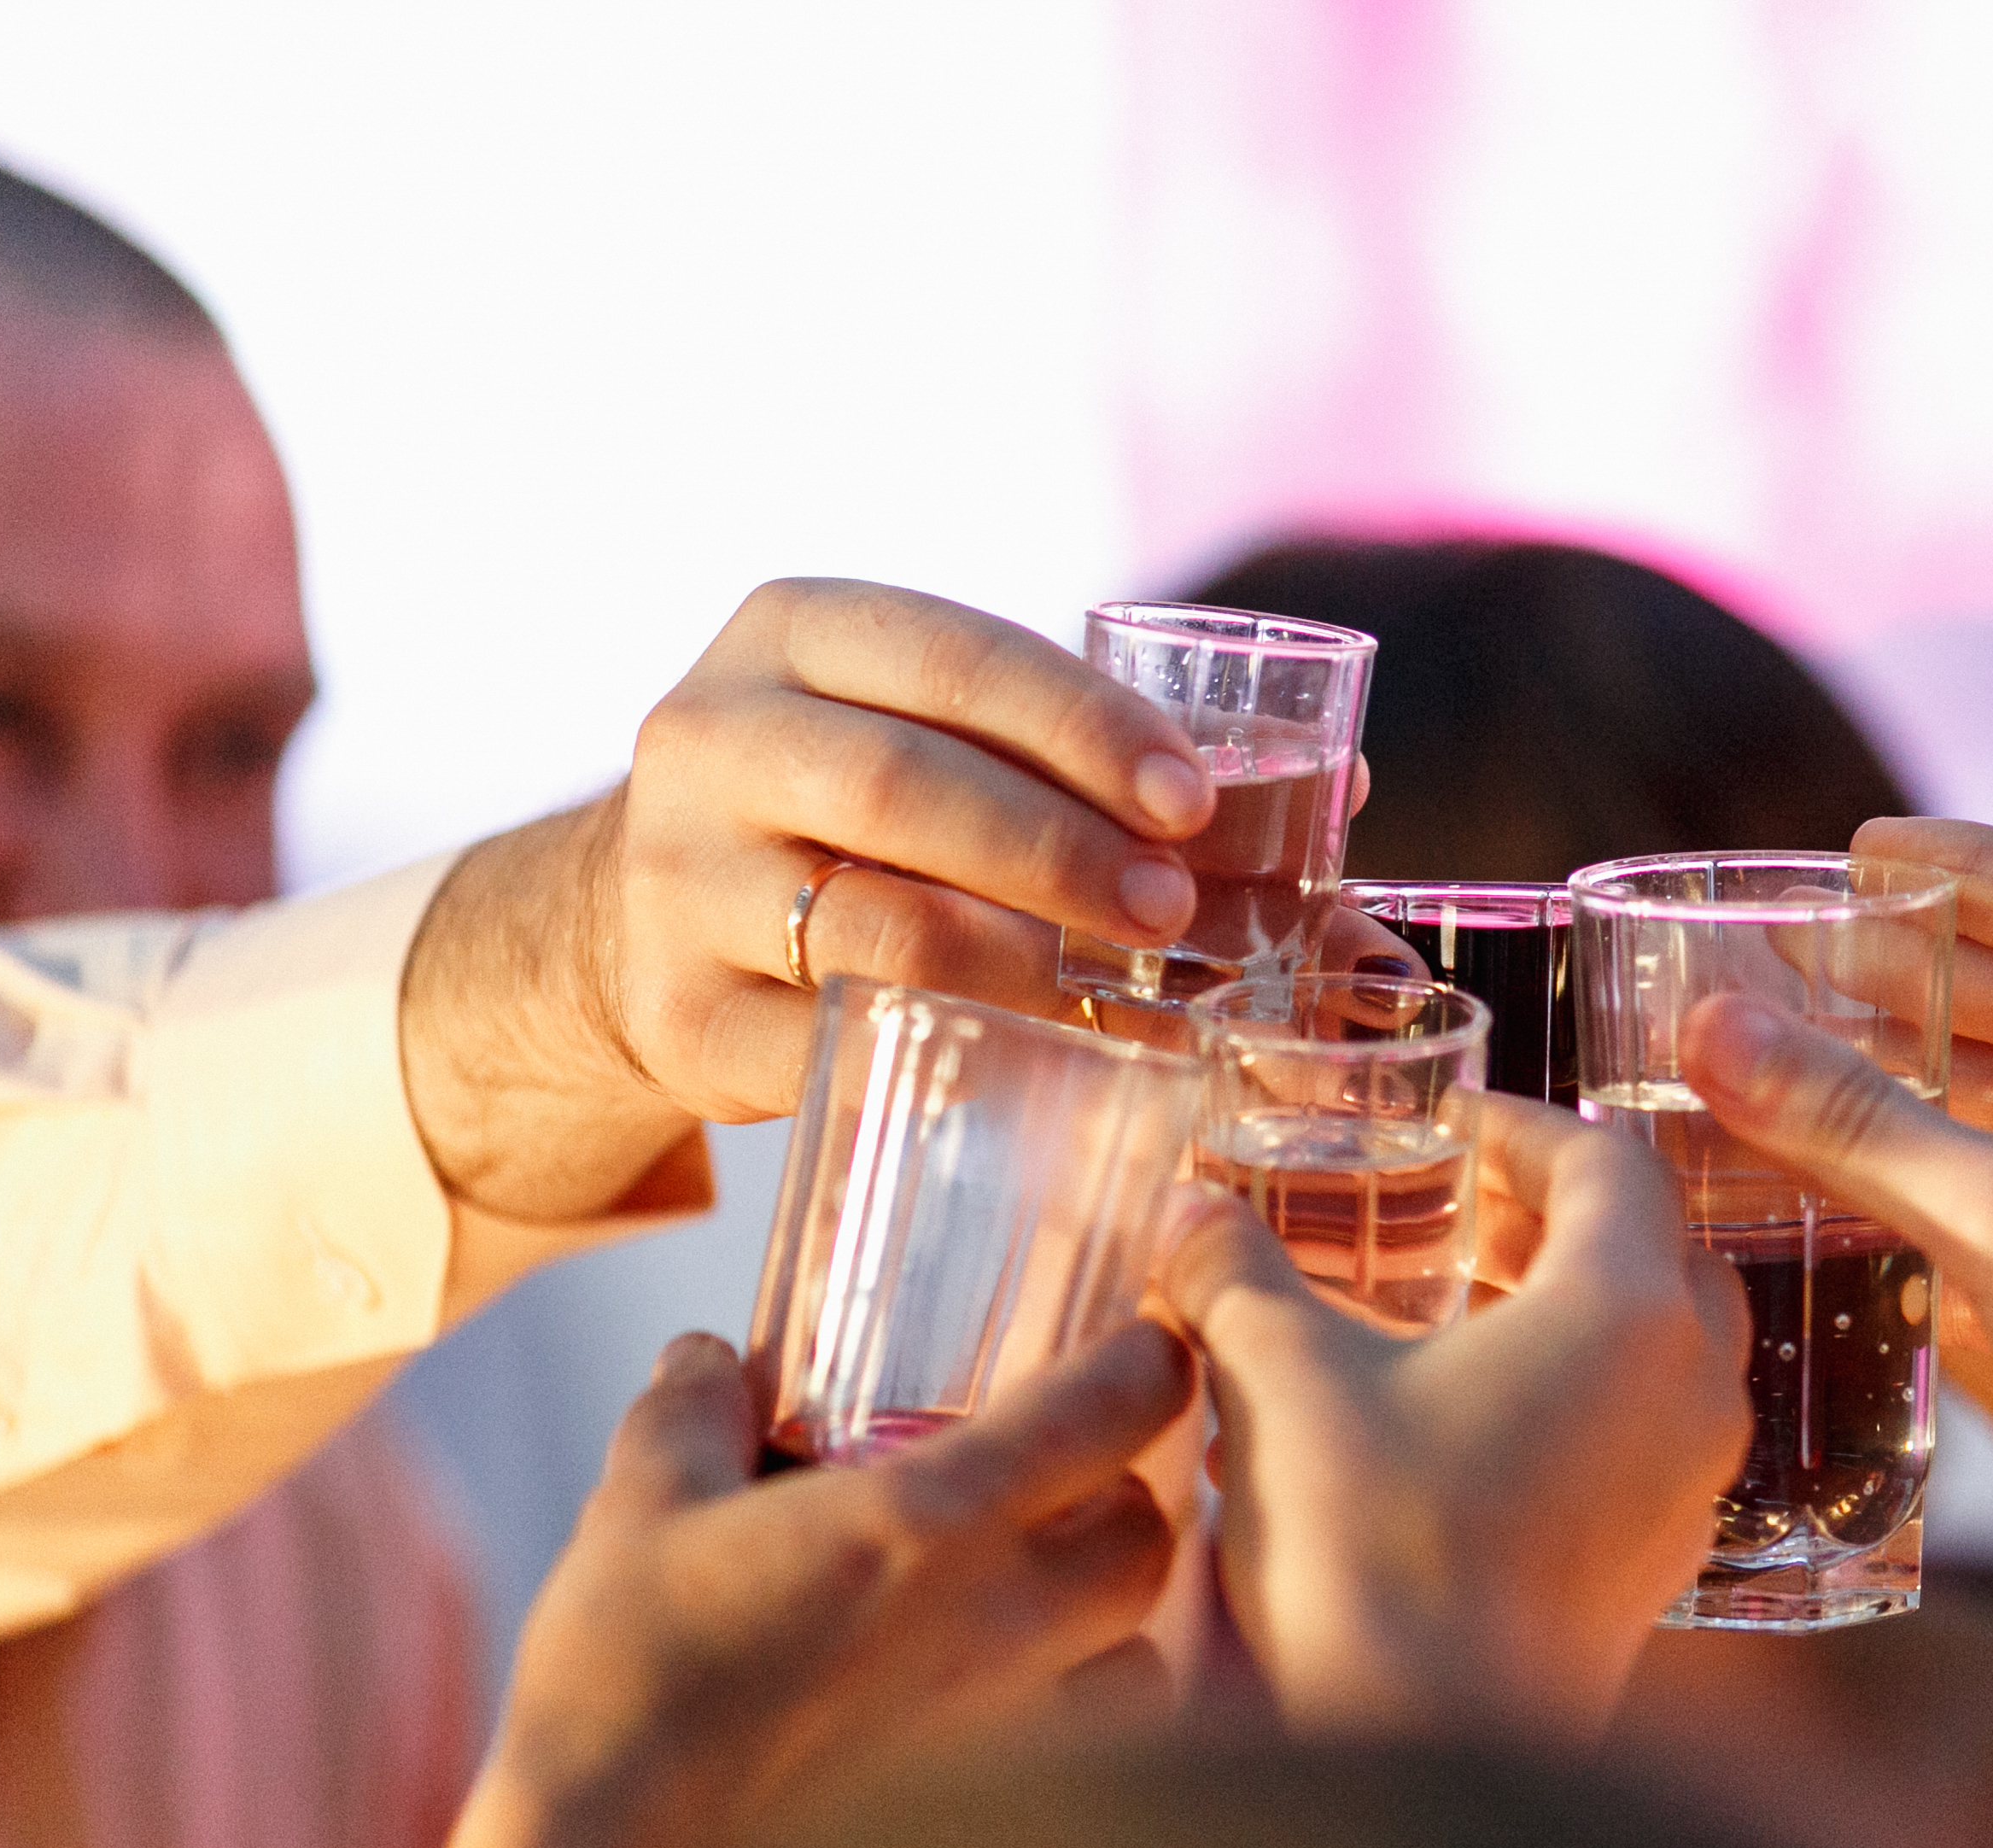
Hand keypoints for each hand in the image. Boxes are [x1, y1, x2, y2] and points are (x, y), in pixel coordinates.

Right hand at [386, 1323, 1187, 1847]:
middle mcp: (998, 1623)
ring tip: (1042, 1613)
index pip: (1109, 1412)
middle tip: (1077, 1487)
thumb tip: (708, 1358)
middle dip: (1132, 1499)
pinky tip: (1005, 1721)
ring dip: (1110, 1625)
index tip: (1142, 1351)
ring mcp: (1005, 1732)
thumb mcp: (641, 1507)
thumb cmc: (627, 1679)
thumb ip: (692, 1413)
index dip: (1145, 1365)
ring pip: (1137, 1659)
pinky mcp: (990, 1825)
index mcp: (932, 1521)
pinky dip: (1072, 1727)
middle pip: (1153, 1540)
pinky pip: (1083, 1762)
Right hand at [400, 580, 1218, 1216]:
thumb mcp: (931, 736)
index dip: (1082, 725)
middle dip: (1061, 848)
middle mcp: (710, 738)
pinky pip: (832, 1043)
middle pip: (904, 786)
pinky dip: (952, 1058)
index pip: (953, 655)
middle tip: (1176, 909)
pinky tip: (1040, 1070)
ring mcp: (676, 882)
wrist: (647, 918)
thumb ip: (1091, 755)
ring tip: (1129, 997)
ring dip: (1019, 964)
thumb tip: (1345, 795)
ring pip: (865, 923)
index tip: (1193, 800)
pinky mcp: (679, 1016)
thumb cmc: (855, 813)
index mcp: (791, 633)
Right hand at [1157, 1097, 1750, 1736]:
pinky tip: (1473, 1433)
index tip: (1452, 1130)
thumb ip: (1236, 1279)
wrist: (1425, 1760)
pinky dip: (1582, 1410)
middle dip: (1564, 1221)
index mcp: (1624, 1311)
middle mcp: (1689, 1391)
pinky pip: (1650, 1448)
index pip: (1609, 1165)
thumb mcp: (1281, 1385)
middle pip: (1659, 1255)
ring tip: (1463, 1316)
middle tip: (1465, 1214)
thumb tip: (1185, 1209)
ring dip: (1577, 1316)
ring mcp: (1688, 1490)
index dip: (1525, 1132)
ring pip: (1665, 1356)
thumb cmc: (1373, 1555)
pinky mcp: (1660, 1573)